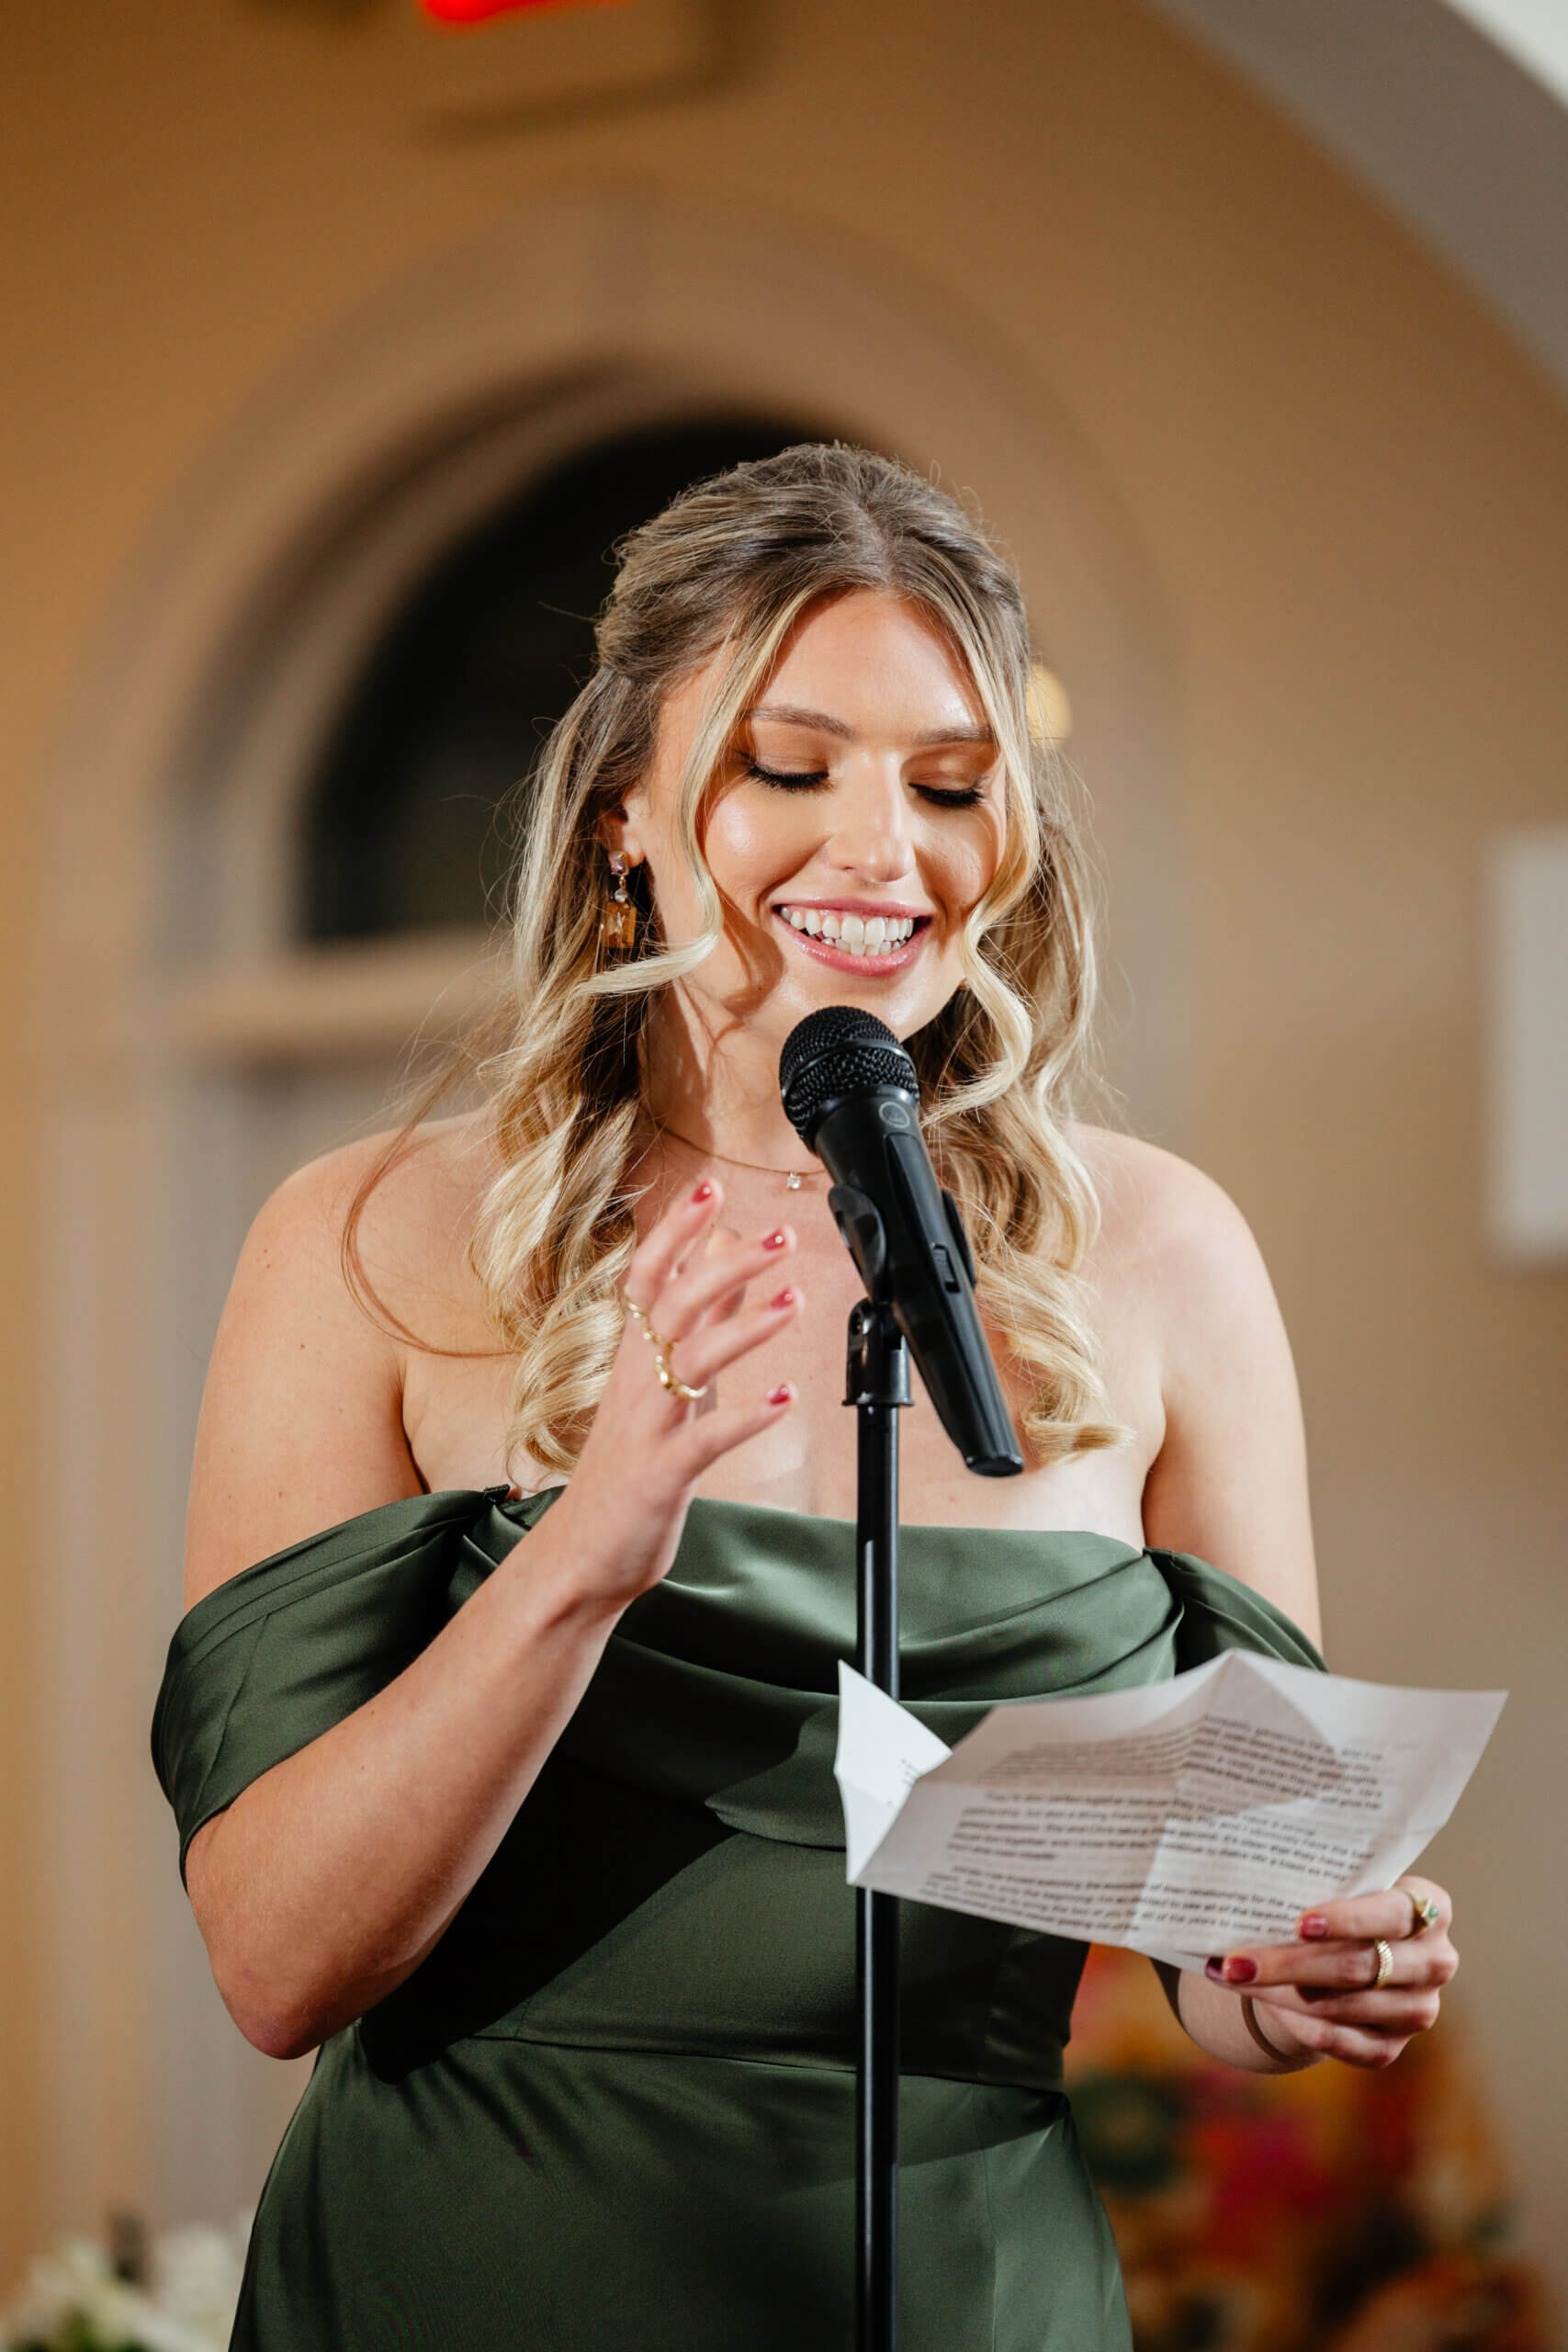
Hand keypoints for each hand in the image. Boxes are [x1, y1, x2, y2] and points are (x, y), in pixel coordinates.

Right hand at [543, 1178, 800, 1615]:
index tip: (709, 1188)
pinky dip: (748, 1415)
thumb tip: (728, 1263)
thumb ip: (700, 1325)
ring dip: (745, 1329)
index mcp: (633, 1357)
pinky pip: (706, 1439)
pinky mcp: (662, 1473)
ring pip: (690, 1363)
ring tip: (793, 1302)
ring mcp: (647, 1427)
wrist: (584, 1552)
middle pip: (674, 1306)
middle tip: (780, 1235)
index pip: (647, 1278)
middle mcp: (635, 1382)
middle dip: (726, 1265)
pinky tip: (785, 1395)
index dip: (676, 1233)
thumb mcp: (665, 1386)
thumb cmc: (628, 1466)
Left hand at [1204, 1877, 1456, 2068]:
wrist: (1352, 1953)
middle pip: (1358, 1966)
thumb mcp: (1341, 1888)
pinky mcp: (1392, 2047)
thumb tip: (1244, 1889)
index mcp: (1430, 1908)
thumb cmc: (1342, 1906)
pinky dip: (1298, 2023)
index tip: (1300, 1923)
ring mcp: (1418, 2010)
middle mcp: (1435, 1961)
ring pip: (1341, 2005)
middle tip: (1236, 1960)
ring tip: (1234, 1976)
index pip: (1391, 1914)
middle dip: (1290, 1963)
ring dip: (1280, 1993)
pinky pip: (1339, 2040)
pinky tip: (1265, 2003)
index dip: (1348, 1920)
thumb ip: (1315, 1887)